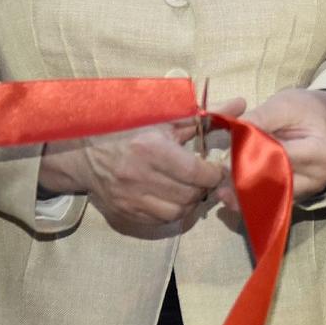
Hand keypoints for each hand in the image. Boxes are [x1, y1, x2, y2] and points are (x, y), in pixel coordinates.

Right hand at [39, 97, 244, 238]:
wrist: (83, 153)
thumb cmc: (129, 130)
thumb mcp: (165, 118)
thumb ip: (205, 116)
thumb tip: (241, 103)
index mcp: (151, 149)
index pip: (196, 172)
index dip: (214, 173)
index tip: (216, 168)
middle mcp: (139, 177)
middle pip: (189, 194)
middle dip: (204, 187)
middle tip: (204, 178)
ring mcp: (130, 199)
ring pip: (177, 212)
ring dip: (190, 202)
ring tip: (189, 187)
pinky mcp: (124, 214)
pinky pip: (160, 221)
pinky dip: (172, 211)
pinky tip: (172, 197)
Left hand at [232, 89, 325, 202]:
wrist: (319, 121)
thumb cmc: (304, 110)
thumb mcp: (284, 105)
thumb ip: (261, 117)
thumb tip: (235, 131)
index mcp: (321, 152)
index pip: (281, 158)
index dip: (253, 157)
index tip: (226, 157)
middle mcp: (317, 178)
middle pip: (276, 183)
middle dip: (245, 179)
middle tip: (217, 176)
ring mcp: (308, 191)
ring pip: (270, 199)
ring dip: (244, 194)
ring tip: (221, 190)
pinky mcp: (295, 197)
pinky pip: (270, 202)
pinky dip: (250, 198)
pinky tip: (230, 195)